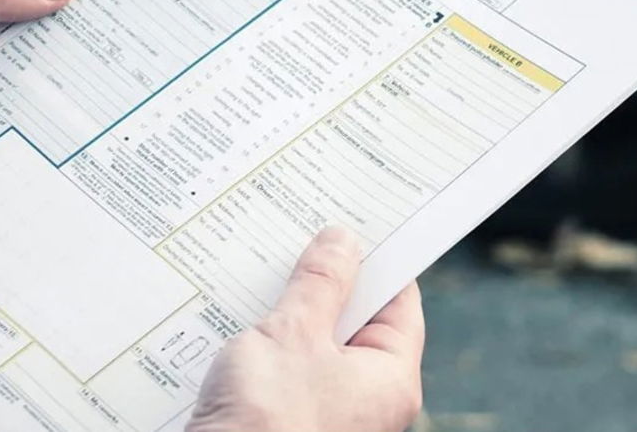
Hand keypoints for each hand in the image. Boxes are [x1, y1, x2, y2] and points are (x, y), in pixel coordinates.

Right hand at [187, 227, 424, 431]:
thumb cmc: (268, 422)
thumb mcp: (293, 333)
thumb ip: (320, 283)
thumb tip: (342, 242)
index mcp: (391, 380)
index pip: (399, 303)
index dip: (377, 261)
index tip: (354, 225)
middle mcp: (367, 403)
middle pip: (354, 323)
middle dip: (324, 284)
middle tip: (300, 242)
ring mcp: (328, 416)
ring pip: (314, 347)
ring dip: (288, 314)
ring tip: (262, 277)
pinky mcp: (288, 422)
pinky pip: (286, 372)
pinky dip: (267, 346)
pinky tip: (237, 321)